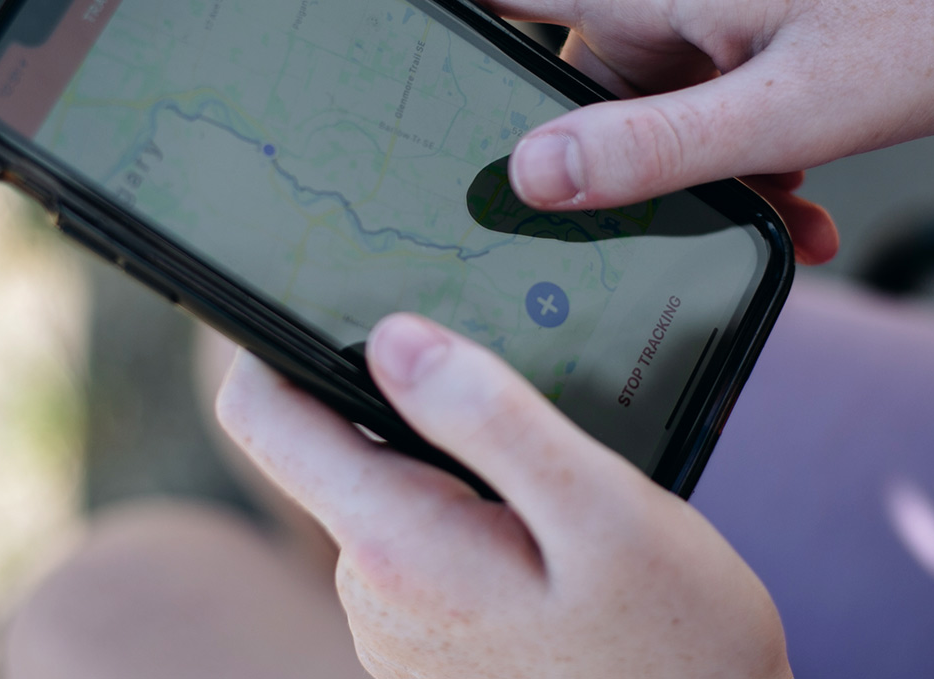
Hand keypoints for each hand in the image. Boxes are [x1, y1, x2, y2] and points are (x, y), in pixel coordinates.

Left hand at [216, 313, 792, 678]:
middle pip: (334, 445)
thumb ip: (491, 416)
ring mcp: (394, 627)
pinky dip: (470, 515)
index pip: (262, 413)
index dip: (272, 333)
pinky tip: (544, 536)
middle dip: (403, 399)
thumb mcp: (602, 508)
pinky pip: (423, 545)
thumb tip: (392, 336)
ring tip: (548, 485)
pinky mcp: (426, 644)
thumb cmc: (671, 642)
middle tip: (508, 389)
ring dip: (450, 463)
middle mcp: (370, 593)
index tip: (329, 290)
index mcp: (396, 545)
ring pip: (388, 493)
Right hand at [436, 0, 933, 250]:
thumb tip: (529, 176)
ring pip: (650, 89)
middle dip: (622, 159)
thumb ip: (652, 151)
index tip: (441, 122)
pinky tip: (804, 179)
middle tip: (700, 217)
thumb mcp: (789, 114)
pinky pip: (706, 77)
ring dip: (701, 160)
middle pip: (574, 71)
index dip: (439, 37)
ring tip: (788, 206)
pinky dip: (740, 135)